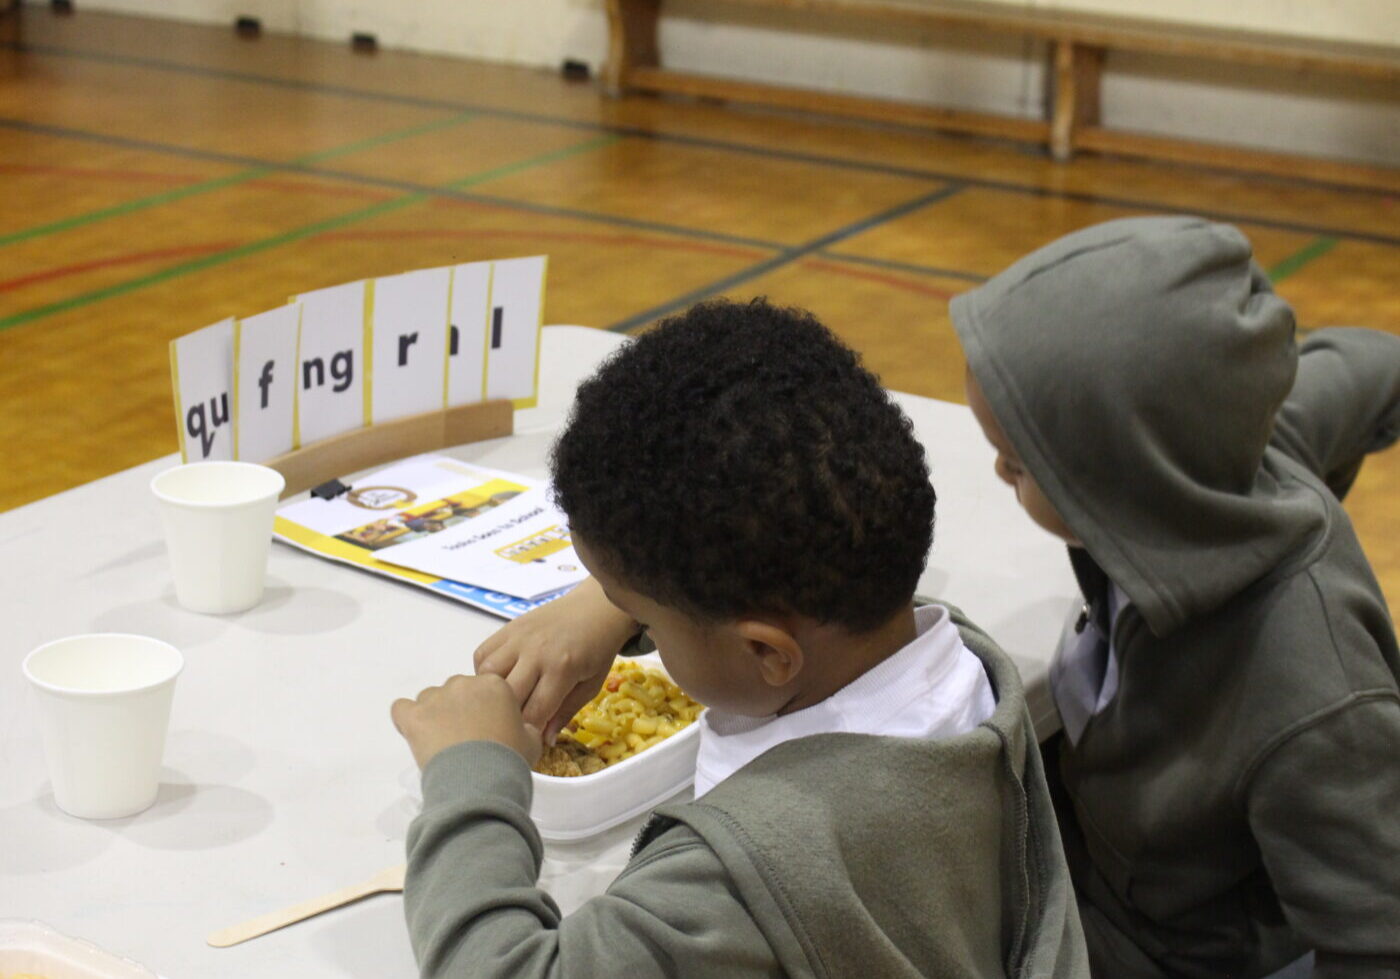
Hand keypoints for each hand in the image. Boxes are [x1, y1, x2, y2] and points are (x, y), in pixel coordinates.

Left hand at [391, 674, 542, 769]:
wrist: (481, 781)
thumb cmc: (508, 760)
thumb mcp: (532, 742)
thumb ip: (525, 727)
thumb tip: (523, 730)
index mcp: (495, 685)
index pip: (484, 687)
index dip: (484, 708)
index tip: (485, 726)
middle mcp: (465, 684)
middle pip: (456, 690)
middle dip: (458, 710)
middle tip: (464, 737)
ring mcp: (436, 698)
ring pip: (429, 698)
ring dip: (433, 714)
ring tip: (441, 742)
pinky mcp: (414, 716)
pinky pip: (401, 708)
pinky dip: (406, 720)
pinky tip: (415, 734)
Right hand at [474, 577, 638, 742]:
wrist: (596, 607)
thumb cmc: (598, 649)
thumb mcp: (590, 685)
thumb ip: (565, 712)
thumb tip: (543, 741)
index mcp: (561, 669)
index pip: (534, 712)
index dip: (527, 734)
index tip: (526, 743)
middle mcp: (535, 652)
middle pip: (506, 696)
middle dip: (507, 717)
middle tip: (513, 726)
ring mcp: (518, 638)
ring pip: (486, 675)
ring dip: (491, 694)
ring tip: (502, 702)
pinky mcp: (508, 627)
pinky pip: (482, 653)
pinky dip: (483, 672)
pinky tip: (498, 680)